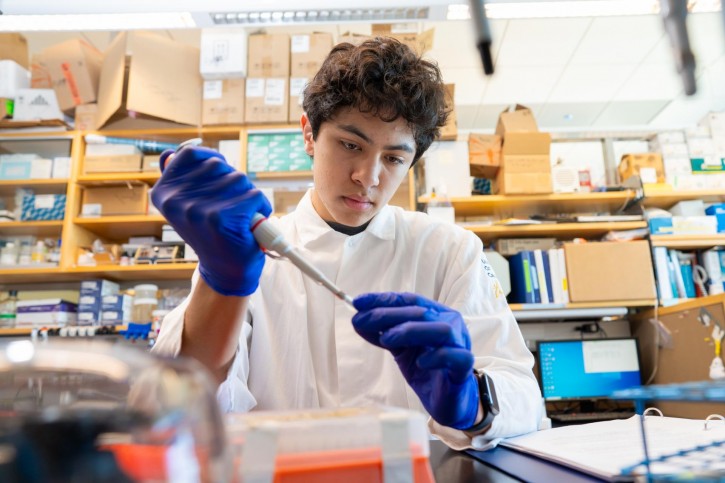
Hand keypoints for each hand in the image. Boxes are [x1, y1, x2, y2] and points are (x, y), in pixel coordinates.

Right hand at [152, 146, 271, 295]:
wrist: (224, 271)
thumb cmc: (211, 233)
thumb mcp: (188, 206)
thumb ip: (180, 179)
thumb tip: (171, 153)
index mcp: (164, 194)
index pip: (189, 153)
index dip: (211, 160)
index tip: (218, 178)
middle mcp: (176, 200)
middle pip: (218, 164)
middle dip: (231, 181)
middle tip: (229, 206)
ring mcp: (197, 209)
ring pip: (239, 178)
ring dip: (247, 195)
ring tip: (239, 216)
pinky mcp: (222, 218)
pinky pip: (255, 196)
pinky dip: (260, 207)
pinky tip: (250, 223)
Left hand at [352, 292, 478, 429]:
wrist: (448, 400)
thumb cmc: (426, 370)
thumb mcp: (401, 349)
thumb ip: (383, 333)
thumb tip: (358, 320)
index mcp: (436, 315)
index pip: (410, 300)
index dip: (384, 300)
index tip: (357, 302)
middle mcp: (450, 324)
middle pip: (421, 312)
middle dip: (388, 314)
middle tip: (362, 320)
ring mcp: (459, 345)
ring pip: (441, 330)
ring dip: (411, 330)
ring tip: (386, 338)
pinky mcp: (463, 368)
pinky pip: (455, 356)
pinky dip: (437, 356)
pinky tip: (420, 362)